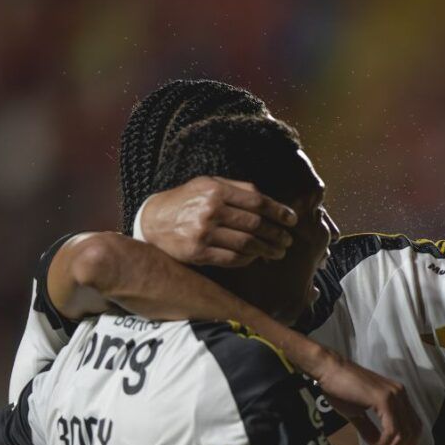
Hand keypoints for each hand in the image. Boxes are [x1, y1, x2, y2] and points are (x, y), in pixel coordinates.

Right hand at [141, 176, 296, 266]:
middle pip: (256, 224)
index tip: (292, 220)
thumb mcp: (207, 185)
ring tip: (278, 252)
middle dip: (277, 233)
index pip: (257, 202)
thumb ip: (237, 189)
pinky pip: (233, 259)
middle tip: (288, 240)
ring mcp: (203, 233)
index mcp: (215, 190)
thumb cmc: (186, 201)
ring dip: (268, 250)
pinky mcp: (198, 253)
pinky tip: (256, 258)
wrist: (152, 220)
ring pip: (247, 244)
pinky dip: (249, 259)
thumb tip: (269, 201)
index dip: (279, 212)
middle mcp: (210, 210)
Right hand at [310, 353, 421, 444]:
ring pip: (404, 434)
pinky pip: (392, 430)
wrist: (328, 370)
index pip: (413, 426)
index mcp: (398, 396)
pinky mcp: (384, 399)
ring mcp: (394, 395)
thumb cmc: (339, 388)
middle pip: (414, 432)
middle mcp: (401, 394)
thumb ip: (370, 429)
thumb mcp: (357, 413)